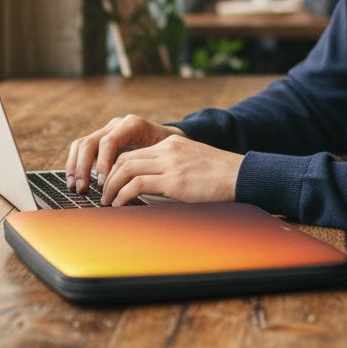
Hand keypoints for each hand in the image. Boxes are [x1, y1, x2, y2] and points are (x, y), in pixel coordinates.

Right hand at [65, 114, 183, 194]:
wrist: (169, 138)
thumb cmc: (168, 148)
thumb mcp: (164, 153)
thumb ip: (150, 163)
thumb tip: (136, 186)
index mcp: (133, 125)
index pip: (109, 142)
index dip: (102, 162)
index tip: (102, 182)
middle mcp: (116, 125)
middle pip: (91, 142)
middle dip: (83, 167)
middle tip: (83, 188)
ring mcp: (107, 131)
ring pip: (81, 144)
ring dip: (75, 167)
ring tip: (74, 187)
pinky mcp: (100, 139)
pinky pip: (81, 149)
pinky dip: (75, 164)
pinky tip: (74, 181)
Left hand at [101, 134, 243, 205]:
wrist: (243, 176)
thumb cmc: (222, 176)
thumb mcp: (194, 163)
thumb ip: (173, 169)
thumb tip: (154, 187)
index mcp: (173, 143)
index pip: (134, 152)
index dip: (116, 168)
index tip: (111, 183)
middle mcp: (169, 149)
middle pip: (125, 158)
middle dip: (108, 177)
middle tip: (103, 193)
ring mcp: (171, 163)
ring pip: (126, 169)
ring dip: (111, 187)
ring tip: (108, 202)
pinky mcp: (174, 180)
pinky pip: (137, 185)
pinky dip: (123, 195)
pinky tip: (120, 204)